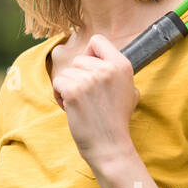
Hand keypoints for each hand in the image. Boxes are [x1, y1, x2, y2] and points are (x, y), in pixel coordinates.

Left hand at [51, 33, 139, 166]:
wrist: (109, 146)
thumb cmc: (116, 121)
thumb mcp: (129, 92)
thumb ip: (117, 72)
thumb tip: (103, 58)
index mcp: (122, 65)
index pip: (98, 41)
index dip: (90, 54)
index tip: (91, 69)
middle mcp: (107, 69)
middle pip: (79, 59)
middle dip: (78, 76)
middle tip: (88, 97)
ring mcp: (89, 79)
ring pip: (66, 72)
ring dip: (68, 87)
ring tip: (81, 105)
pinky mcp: (74, 91)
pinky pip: (58, 83)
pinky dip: (60, 96)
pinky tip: (71, 108)